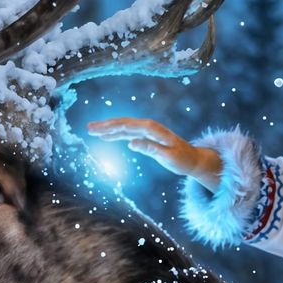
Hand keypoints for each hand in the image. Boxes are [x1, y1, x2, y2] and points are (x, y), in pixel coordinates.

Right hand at [86, 117, 222, 190]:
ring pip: (124, 127)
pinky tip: (106, 136)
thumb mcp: (168, 156)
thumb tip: (131, 143)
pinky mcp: (146, 136)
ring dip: (108, 128)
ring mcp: (147, 131)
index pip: (130, 125)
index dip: (113, 127)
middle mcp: (149, 127)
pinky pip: (128, 133)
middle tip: (89, 128)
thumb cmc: (182, 159)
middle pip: (124, 123)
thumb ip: (150, 148)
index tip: (99, 130)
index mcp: (153, 130)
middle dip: (106, 125)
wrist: (193, 159)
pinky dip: (116, 134)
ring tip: (92, 130)